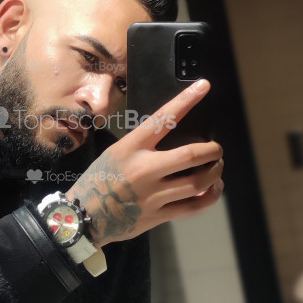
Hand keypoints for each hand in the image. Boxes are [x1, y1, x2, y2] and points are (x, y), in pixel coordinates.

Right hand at [66, 79, 223, 246]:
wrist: (85, 216)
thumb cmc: (100, 179)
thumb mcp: (116, 152)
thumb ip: (143, 146)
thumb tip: (174, 136)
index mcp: (131, 148)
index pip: (163, 118)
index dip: (186, 101)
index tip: (204, 86)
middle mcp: (144, 169)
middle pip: (190, 156)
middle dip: (212, 150)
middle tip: (217, 148)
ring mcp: (152, 195)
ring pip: (197, 182)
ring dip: (214, 173)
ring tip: (216, 168)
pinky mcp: (158, 216)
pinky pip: (193, 207)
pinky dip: (209, 196)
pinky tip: (212, 189)